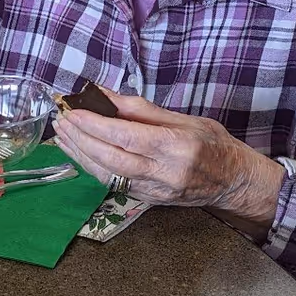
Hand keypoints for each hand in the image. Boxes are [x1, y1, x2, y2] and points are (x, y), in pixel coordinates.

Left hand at [53, 91, 282, 220]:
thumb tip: (105, 95)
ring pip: (107, 175)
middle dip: (81, 139)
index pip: (127, 136)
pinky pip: (113, 183)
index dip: (95, 124)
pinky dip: (92, 166)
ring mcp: (154, 191)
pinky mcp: (147, 200)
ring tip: (62, 135)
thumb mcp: (184, 118)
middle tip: (61, 120)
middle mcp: (164, 173)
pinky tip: (79, 152)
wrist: (234, 182)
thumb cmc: (214, 144)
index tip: (74, 110)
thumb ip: (142, 109)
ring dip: (80, 154)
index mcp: (176, 147)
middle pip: (112, 158)